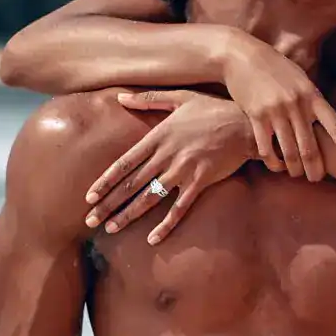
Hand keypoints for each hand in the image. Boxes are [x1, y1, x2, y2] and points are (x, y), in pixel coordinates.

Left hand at [82, 90, 255, 243]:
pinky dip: (166, 224)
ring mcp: (183, 170)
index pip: (124, 163)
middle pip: (132, 184)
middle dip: (109, 203)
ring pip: (150, 197)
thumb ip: (148, 99)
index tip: (89, 197)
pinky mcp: (201, 182)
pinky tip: (153, 239)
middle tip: (90, 220)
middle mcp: (166, 155)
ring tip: (111, 228)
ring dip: (128, 214)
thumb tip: (120, 97)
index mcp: (158, 136)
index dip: (105, 181)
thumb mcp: (180, 97)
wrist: (246, 123)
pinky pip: (180, 208)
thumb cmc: (213, 109)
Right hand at [217, 34, 335, 180]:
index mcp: (313, 96)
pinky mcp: (256, 116)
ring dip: (294, 169)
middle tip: (316, 179)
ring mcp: (276, 111)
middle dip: (316, 170)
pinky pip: (267, 149)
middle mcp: (297, 104)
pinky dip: (273, 162)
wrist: (241, 55)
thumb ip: (313, 100)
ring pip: (289, 152)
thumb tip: (327, 122)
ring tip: (296, 174)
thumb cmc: (275, 68)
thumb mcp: (301, 79)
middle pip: (311, 148)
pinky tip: (276, 166)